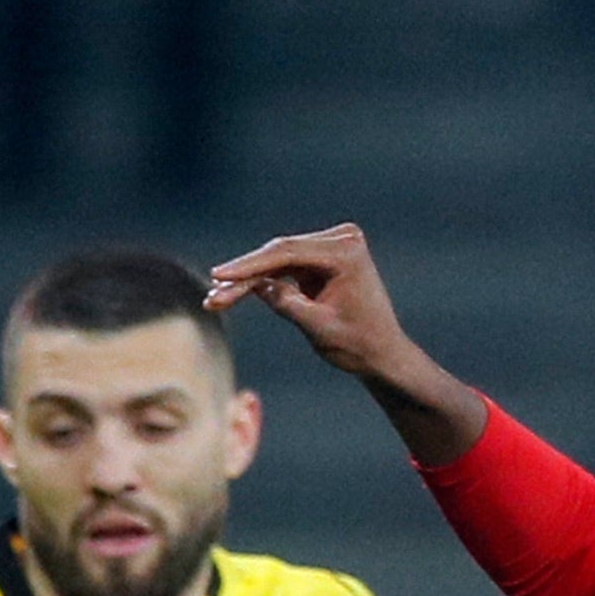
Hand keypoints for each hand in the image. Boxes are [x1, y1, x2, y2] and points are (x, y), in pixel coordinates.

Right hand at [205, 224, 416, 380]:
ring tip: (216, 300)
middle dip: (244, 275)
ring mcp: (331, 246)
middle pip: (279, 253)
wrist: (383, 355)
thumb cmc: (358, 346)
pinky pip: (284, 266)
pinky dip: (263, 281)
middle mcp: (341, 240)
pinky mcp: (321, 257)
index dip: (249, 265)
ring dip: (248, 280)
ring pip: (277, 260)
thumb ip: (288, 304)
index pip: (288, 253)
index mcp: (346, 252)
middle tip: (212, 295)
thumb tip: (256, 285)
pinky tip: (233, 293)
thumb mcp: (319, 328)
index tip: (219, 275)